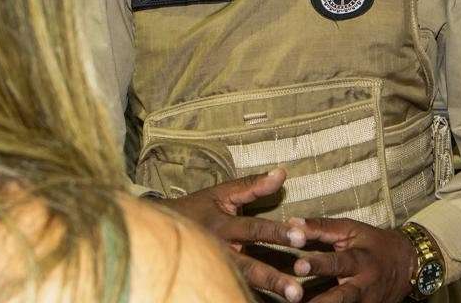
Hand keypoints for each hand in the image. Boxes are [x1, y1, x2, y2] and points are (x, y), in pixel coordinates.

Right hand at [154, 168, 308, 301]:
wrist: (158, 231)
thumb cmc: (197, 208)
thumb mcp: (221, 193)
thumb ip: (252, 185)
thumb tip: (282, 172)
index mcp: (223, 226)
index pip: (254, 229)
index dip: (277, 232)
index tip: (302, 236)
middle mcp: (219, 251)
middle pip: (249, 267)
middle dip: (274, 278)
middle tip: (297, 290)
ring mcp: (215, 270)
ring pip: (243, 282)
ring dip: (269, 290)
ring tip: (294, 298)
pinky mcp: (213, 281)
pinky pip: (233, 289)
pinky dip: (250, 295)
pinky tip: (273, 301)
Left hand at [291, 217, 417, 302]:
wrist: (408, 265)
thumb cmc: (373, 243)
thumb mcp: (351, 230)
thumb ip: (321, 228)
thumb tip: (290, 223)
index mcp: (360, 260)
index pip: (338, 262)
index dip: (318, 264)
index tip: (298, 266)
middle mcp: (363, 285)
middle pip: (342, 296)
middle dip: (321, 301)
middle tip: (295, 299)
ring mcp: (366, 302)